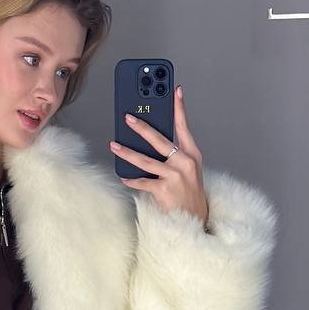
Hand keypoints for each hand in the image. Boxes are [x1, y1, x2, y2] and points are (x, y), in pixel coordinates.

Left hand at [109, 84, 209, 226]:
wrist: (195, 219)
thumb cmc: (189, 192)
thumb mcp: (188, 169)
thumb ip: (174, 154)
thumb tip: (150, 141)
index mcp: (192, 154)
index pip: (184, 126)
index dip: (179, 108)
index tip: (174, 90)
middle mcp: (184, 162)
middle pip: (159, 139)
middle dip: (142, 127)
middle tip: (127, 117)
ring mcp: (174, 175)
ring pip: (145, 160)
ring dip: (127, 152)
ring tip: (113, 145)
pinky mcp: (164, 189)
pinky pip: (142, 181)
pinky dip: (131, 179)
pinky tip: (122, 176)